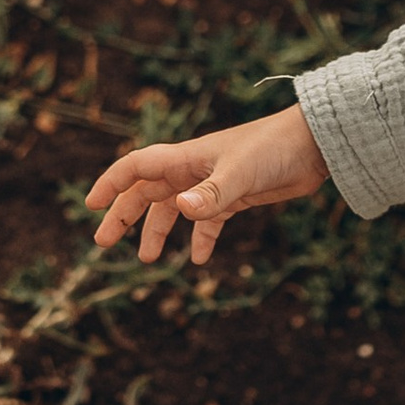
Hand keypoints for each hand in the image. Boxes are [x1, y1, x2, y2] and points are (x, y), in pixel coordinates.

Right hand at [85, 101, 328, 262]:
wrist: (313, 145)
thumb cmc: (274, 149)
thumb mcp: (240, 174)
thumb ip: (211, 194)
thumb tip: (181, 209)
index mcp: (186, 159)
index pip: (136, 167)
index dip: (111, 183)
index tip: (91, 205)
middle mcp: (193, 170)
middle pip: (147, 192)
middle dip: (124, 216)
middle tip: (102, 242)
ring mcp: (212, 183)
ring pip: (174, 209)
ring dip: (157, 231)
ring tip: (147, 259)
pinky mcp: (235, 197)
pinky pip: (208, 220)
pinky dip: (200, 238)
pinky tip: (197, 259)